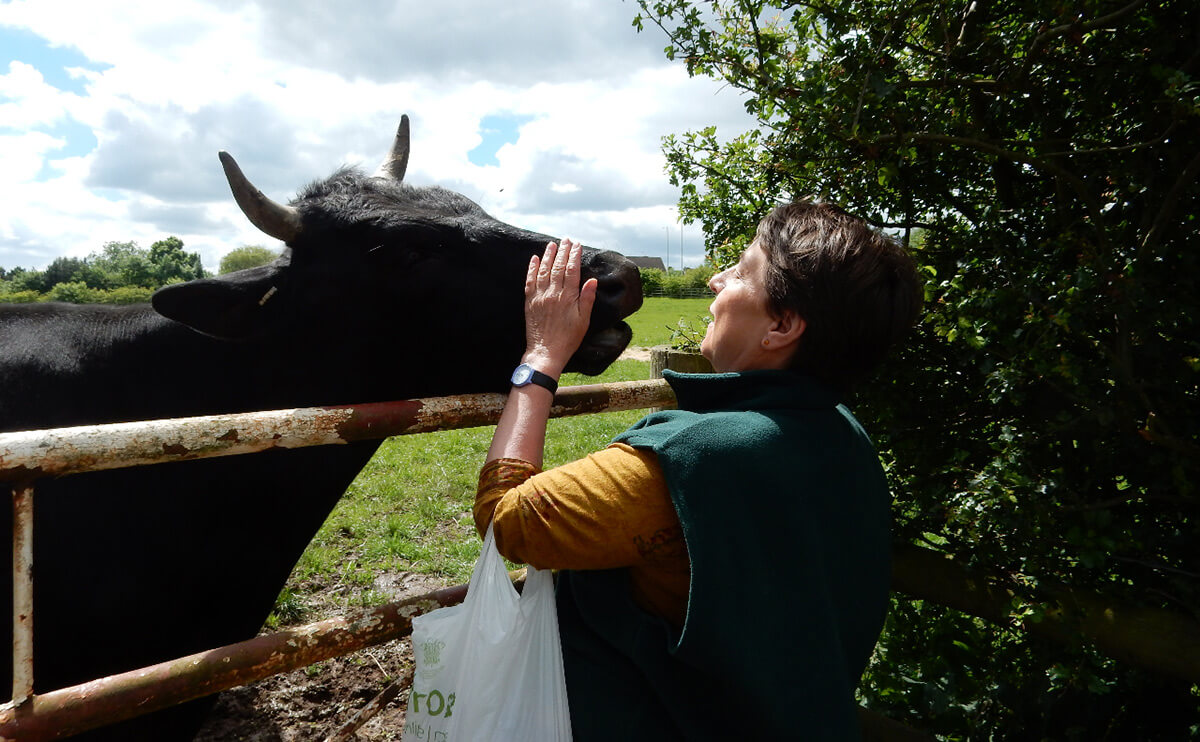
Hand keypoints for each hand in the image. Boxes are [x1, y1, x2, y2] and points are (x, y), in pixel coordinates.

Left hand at [522, 239, 597, 375]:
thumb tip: (592, 280)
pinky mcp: (529, 302)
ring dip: (548, 256)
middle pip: (558, 267)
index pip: (572, 270)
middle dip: (562, 251)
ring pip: (544, 270)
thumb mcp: (583, 321)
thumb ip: (587, 299)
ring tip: (552, 244)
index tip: (577, 245)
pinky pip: (530, 281)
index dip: (574, 256)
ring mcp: (539, 297)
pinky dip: (532, 268)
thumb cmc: (568, 339)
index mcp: (568, 297)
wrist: (546, 352)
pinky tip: (535, 259)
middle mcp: (553, 294)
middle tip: (566, 240)